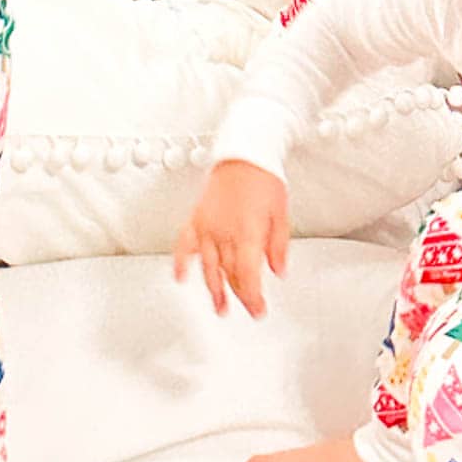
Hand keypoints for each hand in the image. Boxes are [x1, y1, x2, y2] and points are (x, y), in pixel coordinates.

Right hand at [173, 160, 288, 318]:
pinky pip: (184, 244)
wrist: (243, 152)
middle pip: (230, 273)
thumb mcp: (281, 213)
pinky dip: (181, 262)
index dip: (252, 297)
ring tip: (220, 307)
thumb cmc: (263, 178)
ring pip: (209, 265)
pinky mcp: (197, 217)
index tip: (258, 309)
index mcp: (247, 232)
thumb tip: (277, 271)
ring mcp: (207, 225)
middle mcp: (224, 232)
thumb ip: (278, 246)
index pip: (248, 275)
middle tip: (248, 309)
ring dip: (213, 289)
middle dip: (240, 295)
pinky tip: (180, 276)